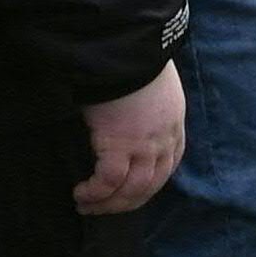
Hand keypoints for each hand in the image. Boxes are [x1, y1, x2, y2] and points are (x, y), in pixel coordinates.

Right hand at [75, 66, 184, 215]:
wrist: (126, 48)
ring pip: (131, 190)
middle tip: (104, 209)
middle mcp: (163, 140)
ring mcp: (144, 146)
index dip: (150, 184)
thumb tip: (127, 117)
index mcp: (174, 125)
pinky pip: (108, 181)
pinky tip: (81, 195)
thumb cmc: (132, 60)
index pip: (168, 166)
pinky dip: (95, 193)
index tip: (132, 192)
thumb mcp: (153, 84)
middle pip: (151, 185)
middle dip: (127, 202)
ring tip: (87, 207)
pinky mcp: (120, 145)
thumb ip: (146, 106)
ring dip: (109, 204)